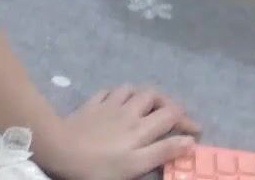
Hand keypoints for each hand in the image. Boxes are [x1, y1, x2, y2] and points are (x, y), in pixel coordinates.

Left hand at [35, 85, 201, 179]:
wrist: (60, 148)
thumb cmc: (100, 165)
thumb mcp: (136, 165)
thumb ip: (163, 151)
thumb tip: (189, 140)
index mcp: (142, 127)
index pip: (172, 114)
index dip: (186, 120)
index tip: (194, 131)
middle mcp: (128, 111)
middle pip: (154, 95)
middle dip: (168, 103)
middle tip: (172, 117)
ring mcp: (108, 105)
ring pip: (131, 89)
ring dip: (143, 95)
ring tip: (148, 108)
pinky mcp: (90, 104)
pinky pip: (109, 91)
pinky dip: (119, 94)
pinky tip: (118, 101)